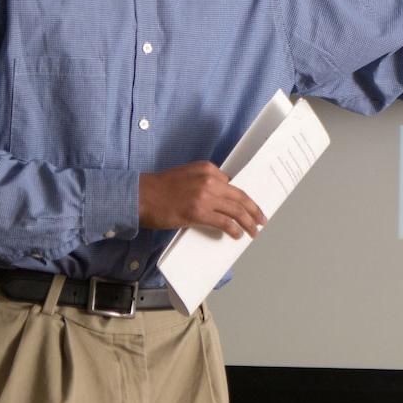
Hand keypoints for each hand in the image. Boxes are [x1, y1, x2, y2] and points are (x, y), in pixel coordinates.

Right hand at [139, 162, 266, 239]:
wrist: (140, 196)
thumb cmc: (159, 188)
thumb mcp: (186, 175)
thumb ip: (204, 181)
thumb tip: (220, 197)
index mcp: (207, 168)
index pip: (232, 184)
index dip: (243, 198)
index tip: (250, 206)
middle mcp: (209, 180)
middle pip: (240, 196)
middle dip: (254, 210)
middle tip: (262, 219)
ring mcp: (205, 196)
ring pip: (236, 210)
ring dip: (249, 222)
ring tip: (254, 231)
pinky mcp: (198, 212)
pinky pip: (224, 222)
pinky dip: (234, 229)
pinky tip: (237, 234)